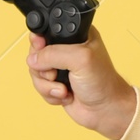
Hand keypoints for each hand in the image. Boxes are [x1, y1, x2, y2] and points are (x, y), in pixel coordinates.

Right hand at [26, 25, 137, 139]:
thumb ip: (54, 54)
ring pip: (36, 71)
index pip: (47, 30)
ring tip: (64, 88)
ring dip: (48, 84)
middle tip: (55, 73)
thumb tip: (33, 59)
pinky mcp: (56, 83)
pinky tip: (66, 95)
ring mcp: (60, 67)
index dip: (40, 39)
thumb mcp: (80, 59)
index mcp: (74, 35)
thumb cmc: (103, 82)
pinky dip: (50, 94)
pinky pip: (40, 86)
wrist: (105, 110)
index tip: (40, 47)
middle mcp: (66, 49)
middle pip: (36, 52)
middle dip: (43, 67)